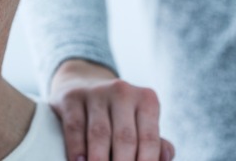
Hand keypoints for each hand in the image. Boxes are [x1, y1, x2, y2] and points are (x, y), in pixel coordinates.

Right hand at [50, 59, 174, 160]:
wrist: (83, 83)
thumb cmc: (117, 114)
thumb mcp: (139, 122)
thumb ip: (155, 143)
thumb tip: (164, 159)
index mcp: (146, 99)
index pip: (149, 139)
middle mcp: (122, 92)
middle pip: (125, 138)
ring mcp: (95, 92)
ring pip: (99, 134)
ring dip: (99, 160)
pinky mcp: (71, 97)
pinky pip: (74, 127)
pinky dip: (77, 149)